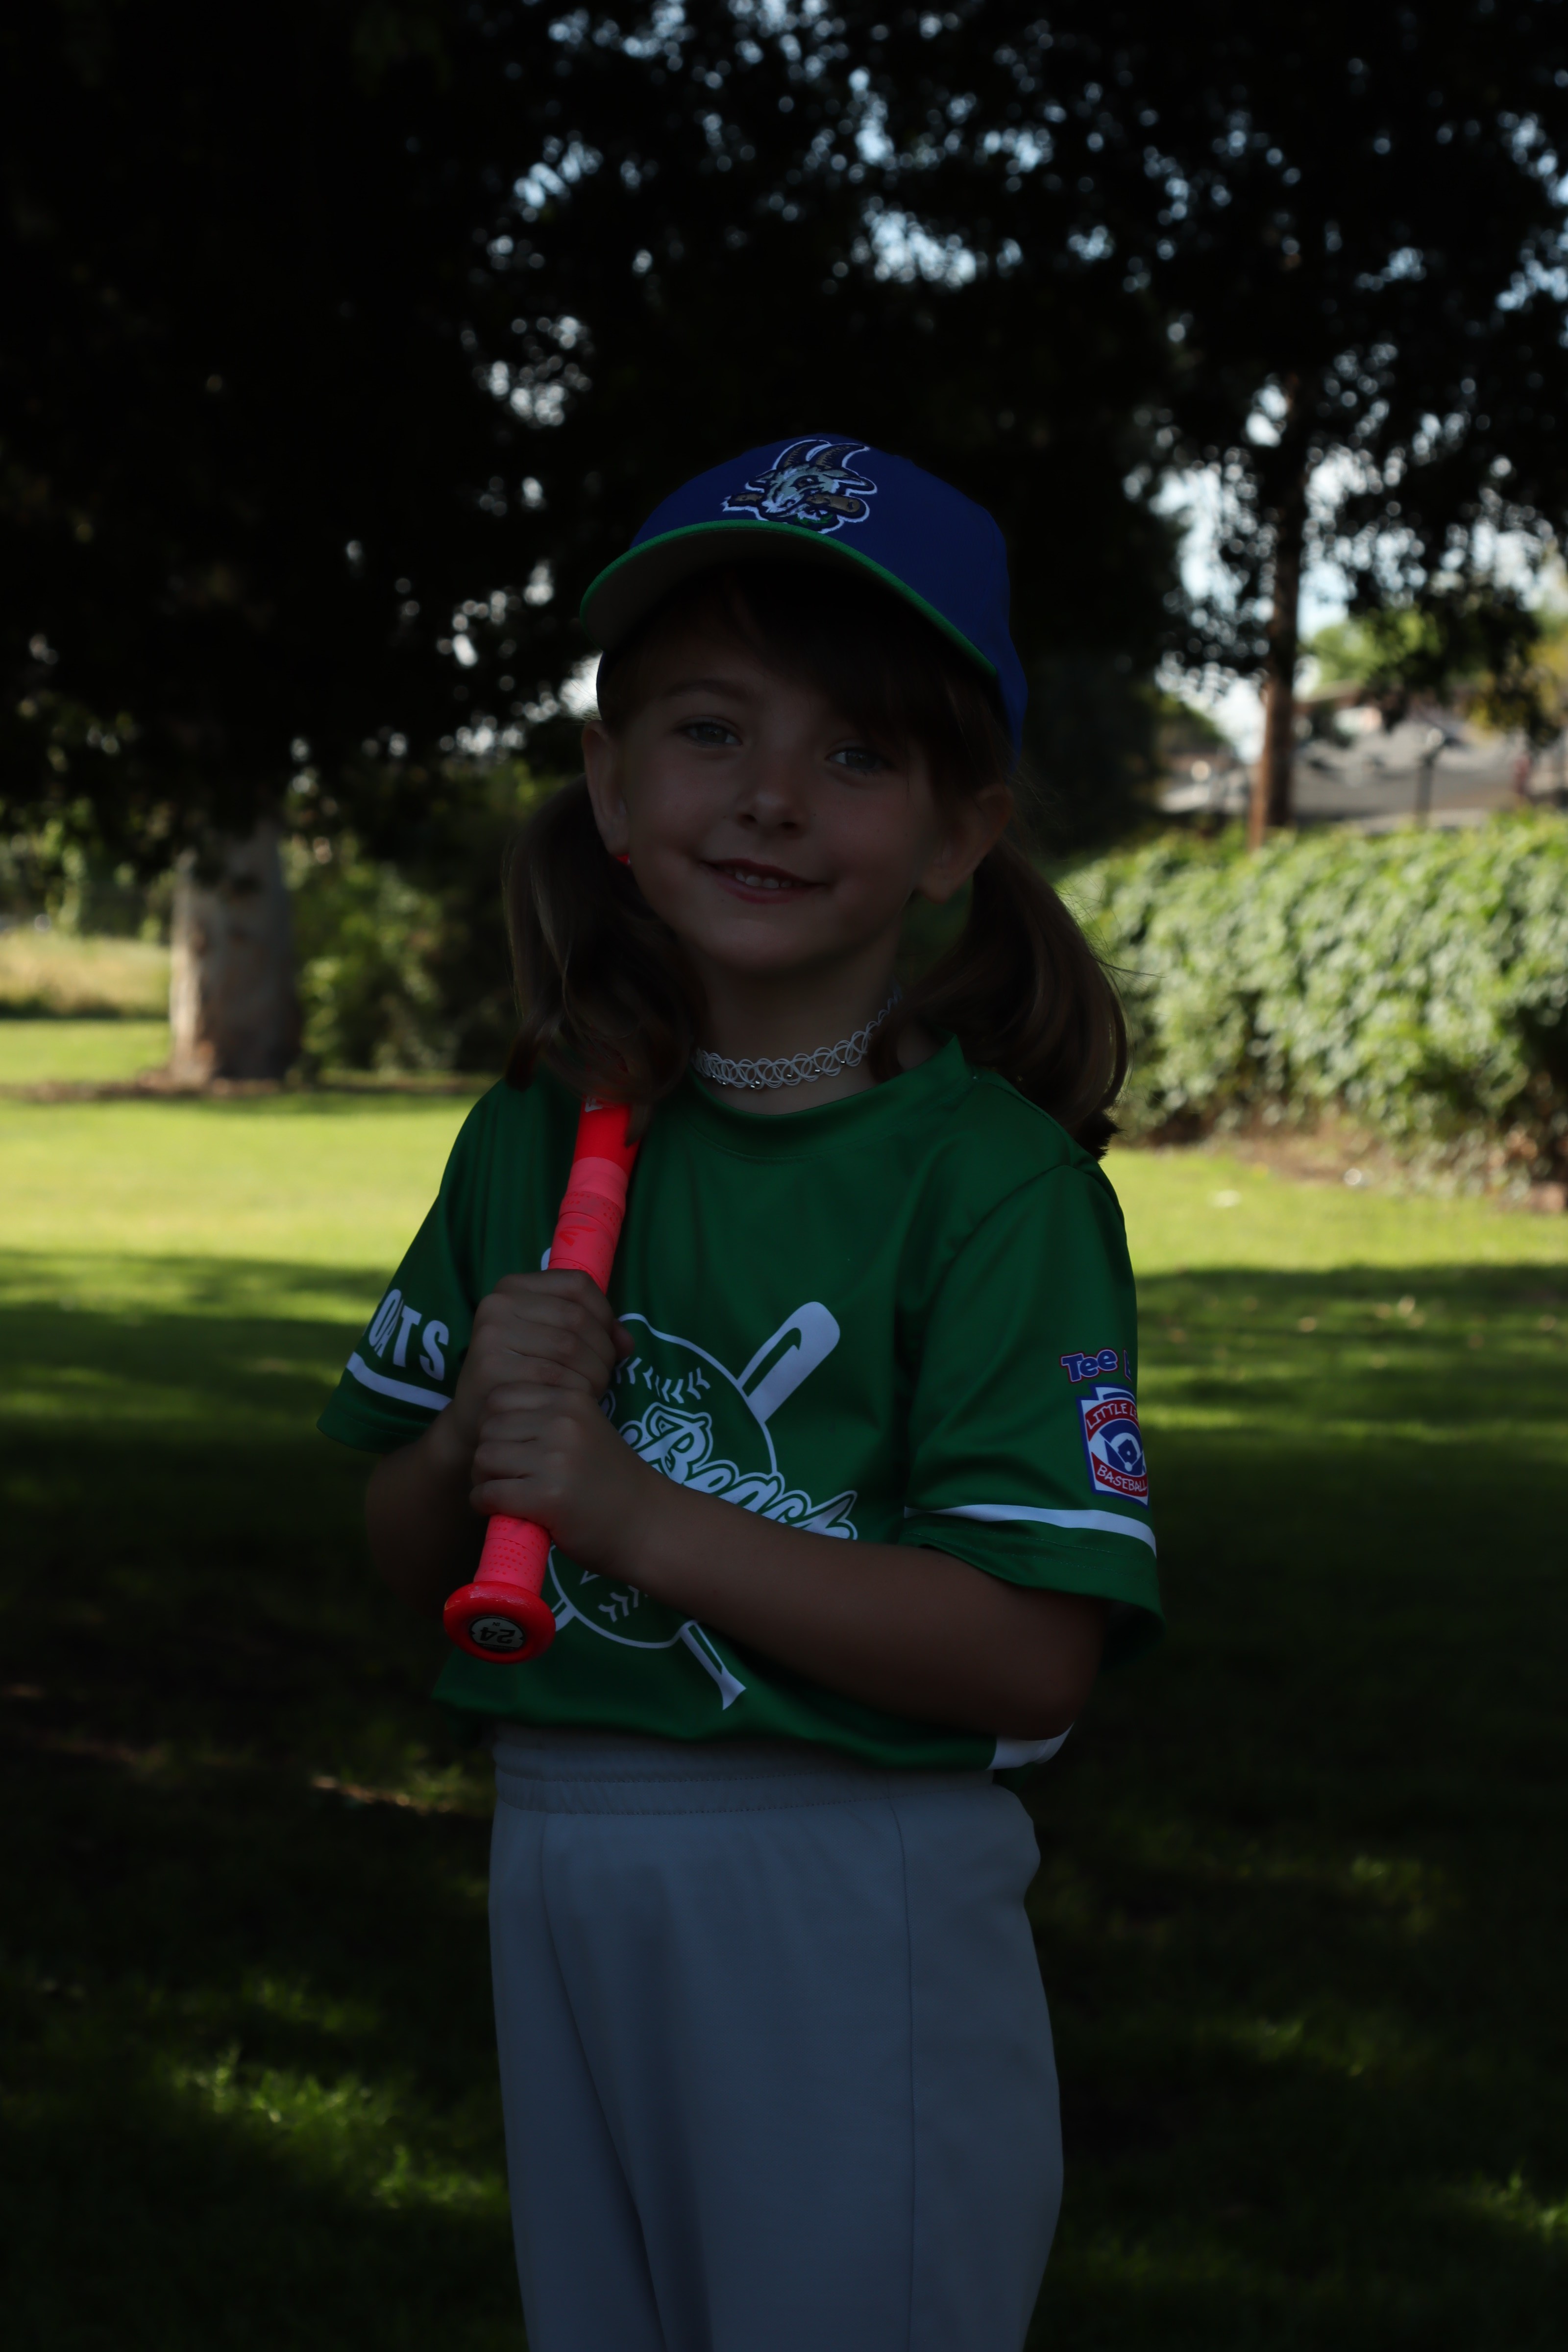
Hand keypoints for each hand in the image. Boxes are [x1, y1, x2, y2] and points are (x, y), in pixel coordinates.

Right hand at [430, 1270, 632, 1475]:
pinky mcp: (491, 1367)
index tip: (608, 1341)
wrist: (478, 1417)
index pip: (578, 1284)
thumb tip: (627, 1342)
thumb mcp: (551, 1338)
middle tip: (604, 1375)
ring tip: (592, 1390)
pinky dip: (575, 1391)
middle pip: (577, 1317)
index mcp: (513, 1286)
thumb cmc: (522, 1373)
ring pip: (569, 1347)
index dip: (605, 1313)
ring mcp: (491, 1334)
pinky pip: (554, 1376)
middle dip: (603, 1350)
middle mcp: (498, 1303)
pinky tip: (572, 1402)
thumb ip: (592, 1330)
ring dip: (594, 1373)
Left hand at [468, 1375, 657, 1569]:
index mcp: (571, 1398)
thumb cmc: (610, 1481)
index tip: (509, 1448)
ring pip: (484, 1458)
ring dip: (484, 1480)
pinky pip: (489, 1493)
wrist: (646, 1524)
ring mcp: (555, 1458)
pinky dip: (486, 1505)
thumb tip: (486, 1423)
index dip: (495, 1424)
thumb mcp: (584, 1430)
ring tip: (505, 1494)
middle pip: (488, 1427)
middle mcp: (563, 1421)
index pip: (500, 1396)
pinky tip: (506, 1512)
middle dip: (488, 1454)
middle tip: (504, 1477)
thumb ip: (546, 1418)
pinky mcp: (547, 1497)